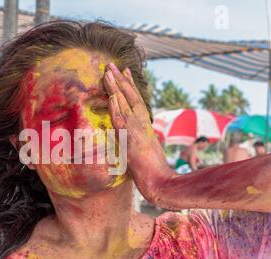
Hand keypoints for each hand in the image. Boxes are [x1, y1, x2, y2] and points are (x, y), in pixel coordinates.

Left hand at [103, 63, 172, 202]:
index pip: (136, 102)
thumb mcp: (146, 153)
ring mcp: (139, 130)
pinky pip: (124, 120)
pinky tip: (112, 95)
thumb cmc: (154, 172)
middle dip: (121, 80)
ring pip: (127, 104)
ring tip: (108, 71)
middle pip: (132, 97)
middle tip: (111, 64)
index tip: (123, 72)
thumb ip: (139, 142)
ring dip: (117, 87)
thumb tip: (130, 139)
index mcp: (145, 126)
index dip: (129, 87)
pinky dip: (118, 107)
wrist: (162, 183)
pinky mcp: (133, 139)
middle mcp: (143, 124)